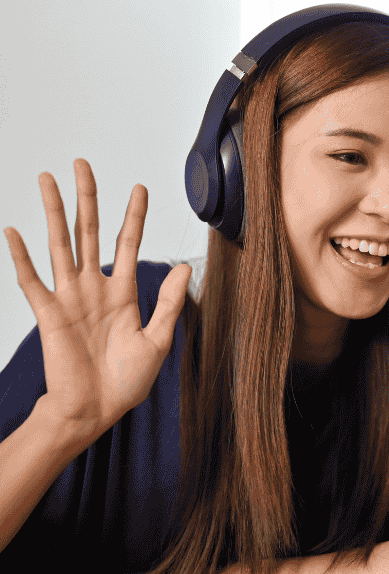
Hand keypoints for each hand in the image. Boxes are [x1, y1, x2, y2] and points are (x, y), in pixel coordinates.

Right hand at [3, 159, 191, 439]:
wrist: (96, 410)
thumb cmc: (126, 381)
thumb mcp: (158, 339)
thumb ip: (169, 302)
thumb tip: (186, 267)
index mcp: (124, 292)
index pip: (128, 243)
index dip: (134, 215)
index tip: (140, 187)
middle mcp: (95, 287)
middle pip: (89, 231)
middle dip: (87, 197)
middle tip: (82, 163)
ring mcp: (70, 298)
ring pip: (61, 244)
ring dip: (54, 212)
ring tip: (47, 179)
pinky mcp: (50, 315)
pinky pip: (32, 281)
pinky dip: (22, 256)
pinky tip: (14, 231)